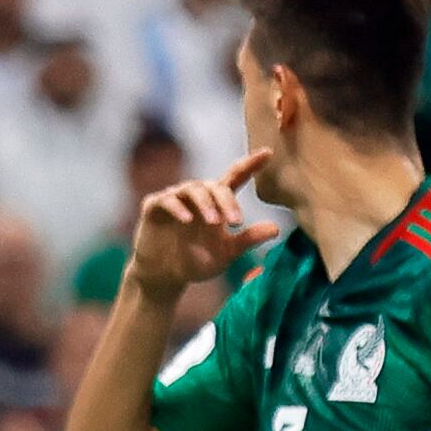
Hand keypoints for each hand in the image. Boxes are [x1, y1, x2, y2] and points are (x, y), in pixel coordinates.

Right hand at [122, 152, 277, 295]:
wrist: (163, 277)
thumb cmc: (196, 261)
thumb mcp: (226, 254)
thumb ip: (248, 239)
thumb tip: (276, 229)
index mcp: (217, 203)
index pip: (235, 177)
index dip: (251, 164)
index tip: (268, 153)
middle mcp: (197, 195)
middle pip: (215, 186)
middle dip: (227, 201)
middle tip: (236, 222)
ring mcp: (175, 198)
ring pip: (192, 190)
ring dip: (205, 204)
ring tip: (214, 222)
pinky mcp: (154, 206)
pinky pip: (167, 200)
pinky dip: (177, 208)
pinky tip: (187, 220)